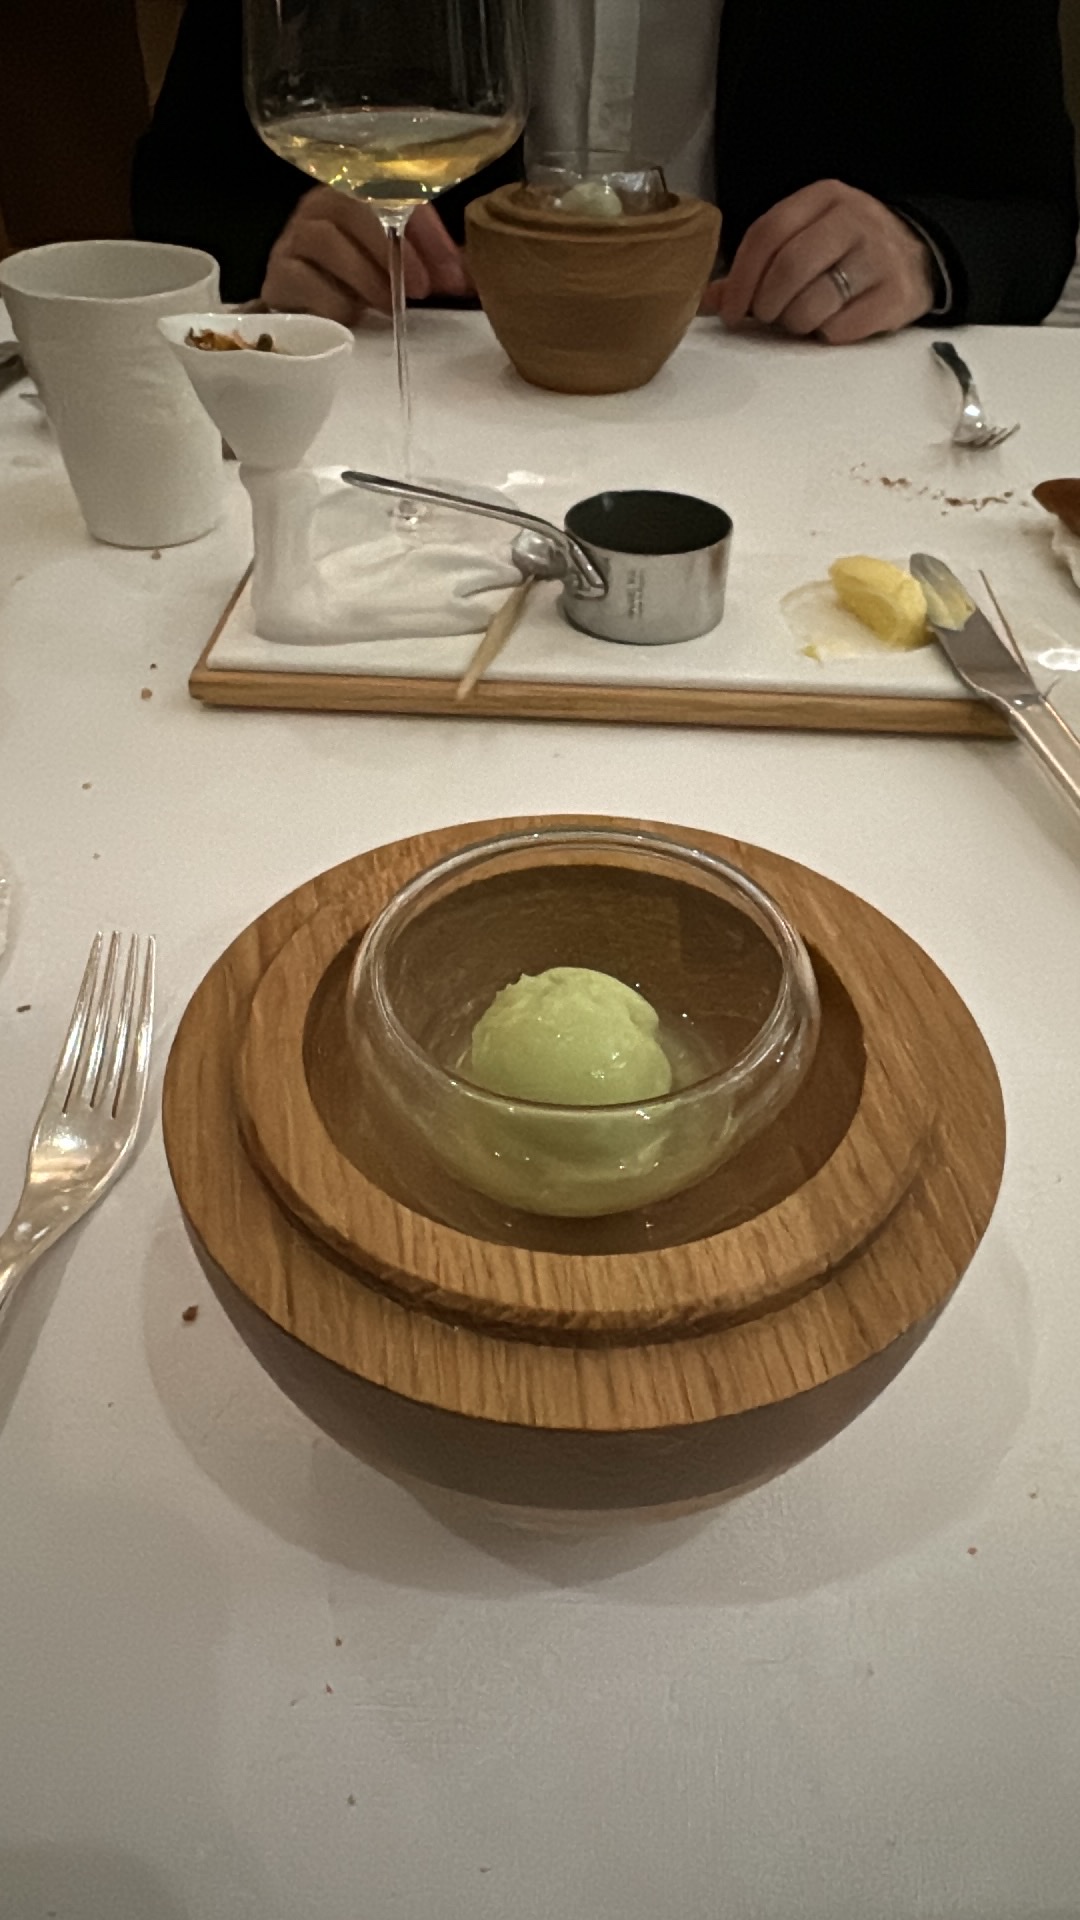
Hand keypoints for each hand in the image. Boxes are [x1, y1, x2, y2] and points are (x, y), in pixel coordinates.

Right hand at [261, 186, 471, 321]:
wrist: (301, 315)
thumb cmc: (356, 285)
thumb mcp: (399, 269)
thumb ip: (433, 267)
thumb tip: (471, 278)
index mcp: (355, 193)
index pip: (392, 194)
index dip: (426, 231)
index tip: (453, 272)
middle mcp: (318, 207)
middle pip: (352, 207)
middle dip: (394, 249)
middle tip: (423, 289)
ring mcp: (292, 239)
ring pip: (323, 240)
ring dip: (365, 275)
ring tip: (388, 304)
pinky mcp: (276, 276)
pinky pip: (301, 280)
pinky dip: (333, 301)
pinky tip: (352, 316)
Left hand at [704, 181, 934, 343]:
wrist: (917, 257)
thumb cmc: (845, 251)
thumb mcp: (805, 239)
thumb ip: (757, 267)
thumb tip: (706, 301)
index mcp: (824, 197)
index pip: (768, 232)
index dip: (742, 277)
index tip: (732, 311)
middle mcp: (854, 219)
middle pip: (790, 267)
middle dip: (768, 303)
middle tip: (768, 316)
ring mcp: (879, 256)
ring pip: (814, 303)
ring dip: (796, 323)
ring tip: (803, 319)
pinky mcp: (896, 295)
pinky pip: (843, 328)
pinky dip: (827, 335)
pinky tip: (833, 323)